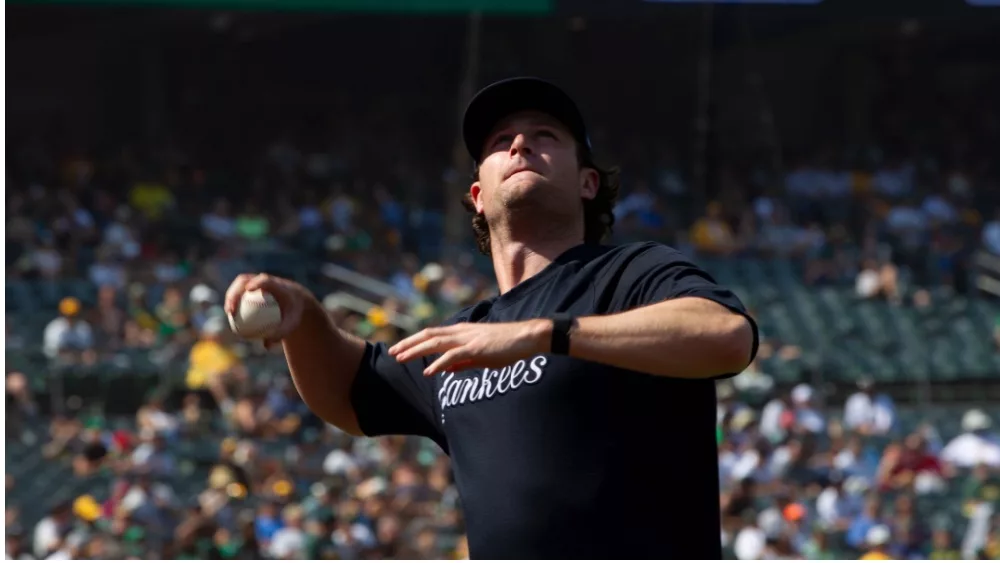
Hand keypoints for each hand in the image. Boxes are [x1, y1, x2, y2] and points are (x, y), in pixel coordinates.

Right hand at [224, 273, 309, 346]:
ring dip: (230, 295)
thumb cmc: (293, 314)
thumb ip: (281, 334)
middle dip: (235, 291)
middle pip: (246, 279)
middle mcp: (265, 280)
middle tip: (232, 308)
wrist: (295, 301)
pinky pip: (239, 291)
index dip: (256, 282)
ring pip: (239, 285)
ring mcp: (256, 280)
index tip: (248, 290)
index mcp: (277, 284)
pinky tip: (231, 315)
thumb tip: (266, 345)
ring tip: (229, 312)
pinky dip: (233, 301)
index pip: (265, 280)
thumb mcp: (292, 325)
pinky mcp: (251, 284)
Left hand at [388, 319, 551, 375]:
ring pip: (436, 343)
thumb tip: (447, 370)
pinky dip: (439, 363)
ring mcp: (468, 338)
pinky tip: (428, 371)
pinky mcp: (477, 348)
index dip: (415, 341)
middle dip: (408, 344)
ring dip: (416, 351)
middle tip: (392, 352)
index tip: (400, 350)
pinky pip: (453, 356)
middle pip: (428, 335)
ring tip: (401, 359)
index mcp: (462, 332)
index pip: (433, 335)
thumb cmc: (507, 347)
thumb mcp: (481, 355)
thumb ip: (463, 362)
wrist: (527, 338)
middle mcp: (461, 331)